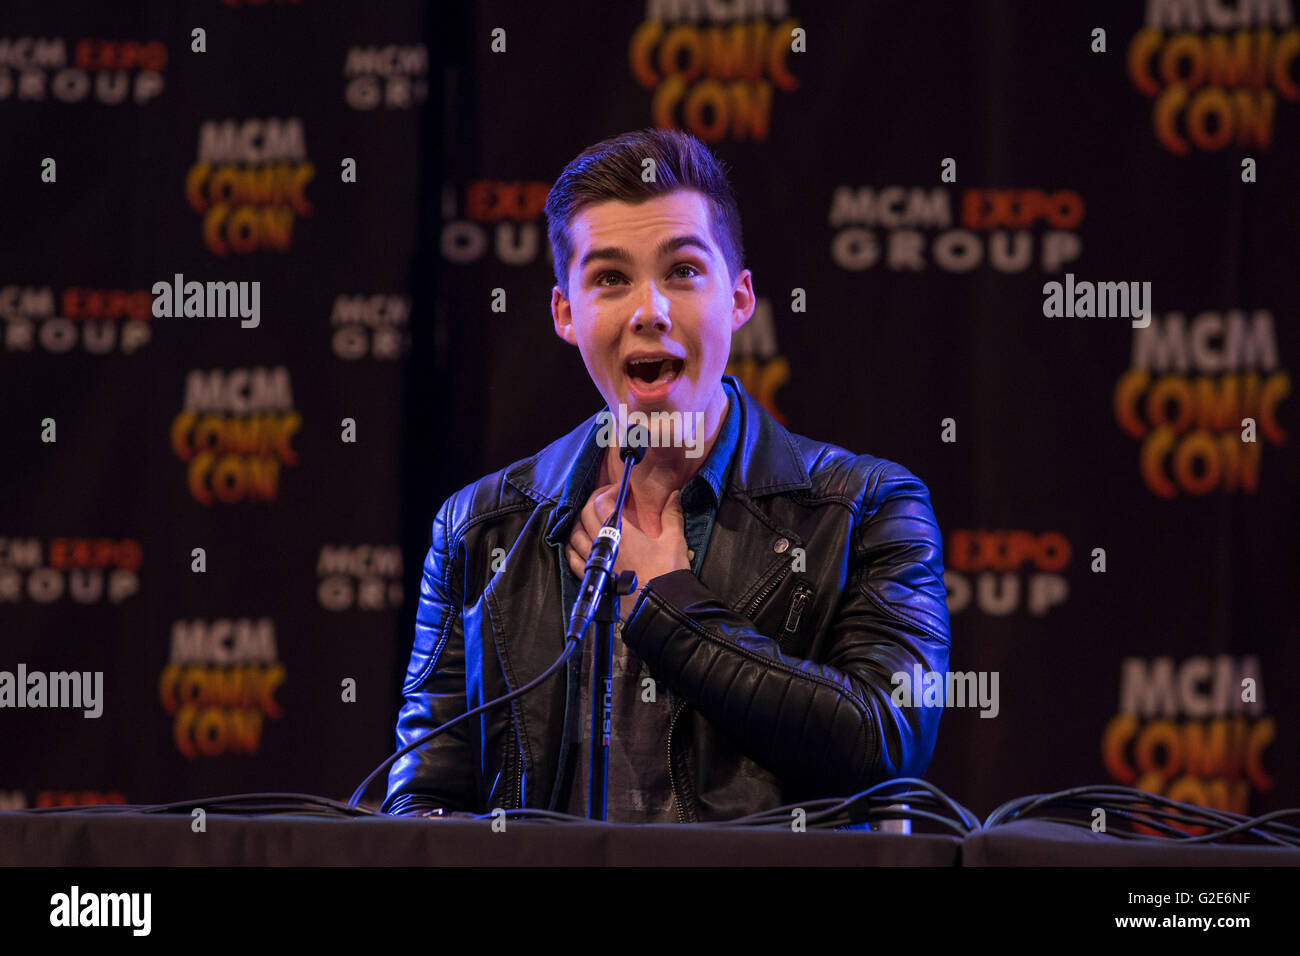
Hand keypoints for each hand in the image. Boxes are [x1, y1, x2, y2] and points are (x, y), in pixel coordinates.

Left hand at [565, 484, 691, 616]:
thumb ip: (672, 514)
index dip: (608, 491)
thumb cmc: (667, 573)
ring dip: (581, 522)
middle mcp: (604, 546)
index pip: (603, 502)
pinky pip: (573, 559)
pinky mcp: (595, 578)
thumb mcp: (674, 540)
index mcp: (622, 534)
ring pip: (575, 535)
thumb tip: (674, 494)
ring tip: (591, 518)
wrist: (661, 607)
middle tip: (607, 498)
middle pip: (585, 515)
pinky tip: (577, 544)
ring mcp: (596, 563)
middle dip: (594, 501)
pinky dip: (572, 548)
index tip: (620, 489)